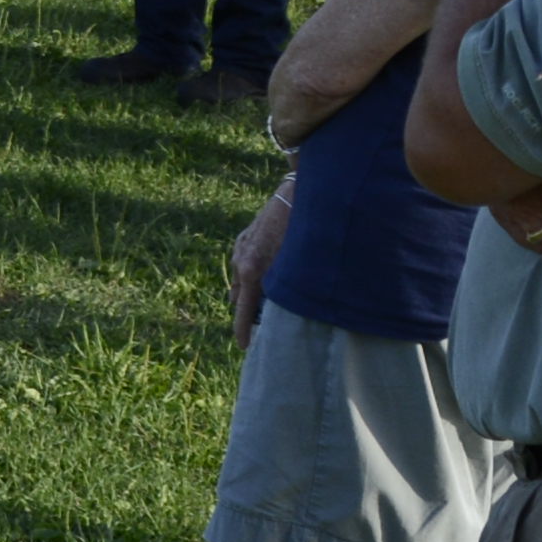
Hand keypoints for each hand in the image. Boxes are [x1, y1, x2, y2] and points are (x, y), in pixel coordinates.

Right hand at [226, 185, 291, 339]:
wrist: (295, 195)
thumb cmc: (301, 232)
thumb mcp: (295, 267)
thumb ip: (284, 290)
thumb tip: (284, 312)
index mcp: (251, 272)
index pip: (243, 311)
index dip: (243, 331)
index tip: (245, 347)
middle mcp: (240, 261)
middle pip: (239, 297)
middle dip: (249, 311)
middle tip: (265, 323)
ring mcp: (240, 247)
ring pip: (241, 278)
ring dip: (251, 290)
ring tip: (268, 298)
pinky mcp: (245, 236)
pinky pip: (243, 261)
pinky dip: (252, 271)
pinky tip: (267, 270)